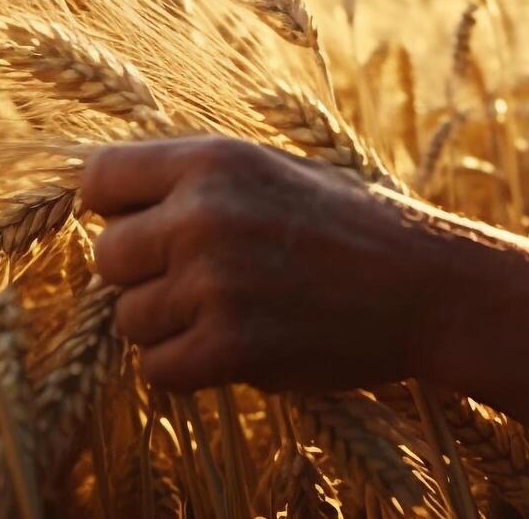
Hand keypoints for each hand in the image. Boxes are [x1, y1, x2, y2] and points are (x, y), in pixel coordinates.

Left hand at [81, 136, 457, 392]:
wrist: (429, 284)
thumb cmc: (354, 224)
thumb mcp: (277, 168)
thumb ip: (198, 180)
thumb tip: (109, 198)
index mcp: (213, 159)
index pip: (98, 180)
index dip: (118, 209)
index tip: (149, 228)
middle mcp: (204, 215)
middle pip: (107, 257)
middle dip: (145, 274)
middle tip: (204, 280)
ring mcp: (215, 283)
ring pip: (129, 320)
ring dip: (170, 326)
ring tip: (233, 312)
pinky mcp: (231, 346)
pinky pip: (157, 369)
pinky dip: (188, 369)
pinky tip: (234, 348)